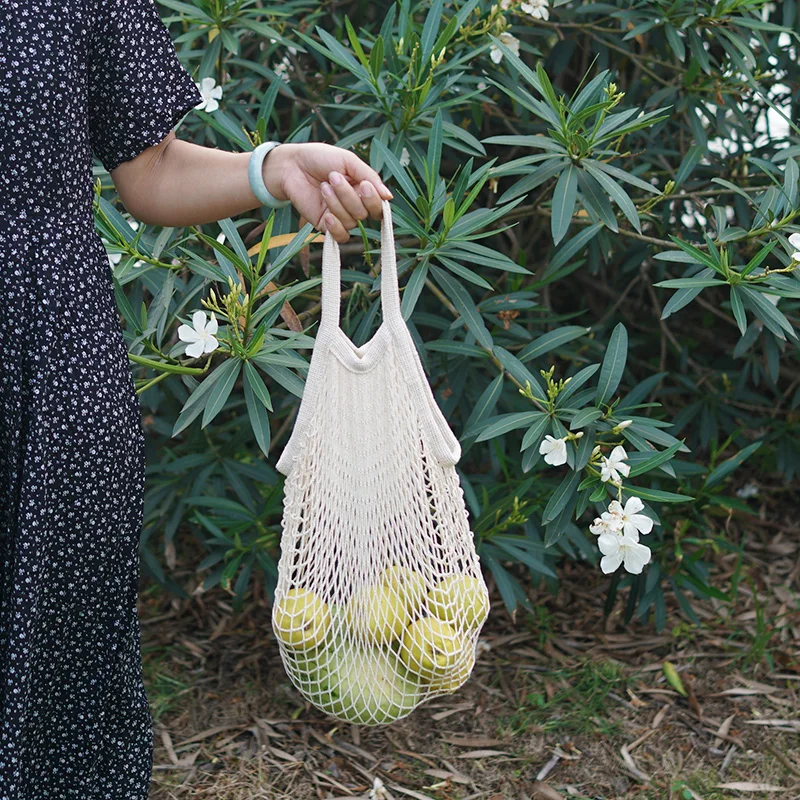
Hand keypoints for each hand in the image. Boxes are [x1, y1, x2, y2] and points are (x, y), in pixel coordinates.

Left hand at [262, 142, 393, 241]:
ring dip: (336, 203)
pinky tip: (326, 214)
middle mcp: (354, 205)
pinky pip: (341, 236)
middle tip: (333, 177)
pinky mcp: (326, 226)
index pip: (379, 206)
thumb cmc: (320, 158)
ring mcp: (340, 217)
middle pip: (364, 213)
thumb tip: (388, 197)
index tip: (362, 185)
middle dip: (349, 196)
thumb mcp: (348, 161)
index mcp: (363, 190)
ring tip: (323, 186)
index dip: (373, 200)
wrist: (291, 165)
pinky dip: (336, 226)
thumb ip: (370, 177)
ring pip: (351, 222)